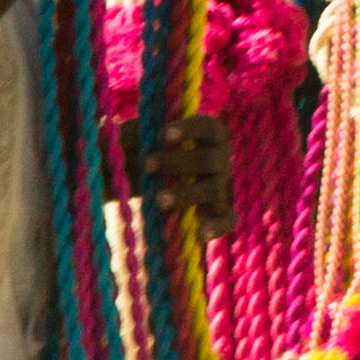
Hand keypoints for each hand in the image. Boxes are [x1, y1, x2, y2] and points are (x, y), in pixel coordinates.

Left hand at [141, 111, 232, 229]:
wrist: (137, 183)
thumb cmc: (138, 151)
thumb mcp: (130, 140)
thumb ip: (134, 133)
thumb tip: (140, 133)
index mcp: (205, 134)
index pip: (207, 126)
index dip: (188, 128)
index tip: (162, 134)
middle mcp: (218, 158)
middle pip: (208, 158)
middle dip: (176, 162)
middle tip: (145, 164)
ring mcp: (221, 185)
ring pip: (213, 188)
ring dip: (186, 194)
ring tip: (157, 200)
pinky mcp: (220, 211)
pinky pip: (229, 220)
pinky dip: (218, 226)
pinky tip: (200, 233)